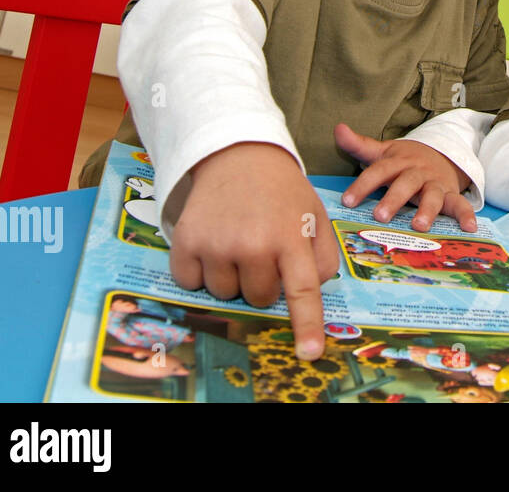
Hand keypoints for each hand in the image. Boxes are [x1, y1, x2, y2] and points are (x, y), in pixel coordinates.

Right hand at [169, 142, 337, 360]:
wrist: (239, 155)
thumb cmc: (283, 191)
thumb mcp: (316, 215)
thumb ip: (323, 256)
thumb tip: (313, 292)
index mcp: (292, 236)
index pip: (302, 290)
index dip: (306, 325)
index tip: (308, 354)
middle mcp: (254, 243)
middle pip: (259, 298)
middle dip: (262, 282)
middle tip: (262, 248)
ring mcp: (217, 244)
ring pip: (225, 294)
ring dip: (231, 277)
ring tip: (237, 241)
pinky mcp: (186, 242)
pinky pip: (191, 284)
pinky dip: (199, 271)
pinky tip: (212, 242)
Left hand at [336, 123, 477, 231]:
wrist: (441, 155)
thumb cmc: (406, 160)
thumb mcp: (384, 151)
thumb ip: (359, 145)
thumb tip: (337, 128)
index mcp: (398, 162)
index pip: (378, 171)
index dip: (362, 185)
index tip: (347, 201)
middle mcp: (417, 172)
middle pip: (405, 183)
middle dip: (393, 199)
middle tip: (380, 216)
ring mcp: (435, 183)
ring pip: (432, 195)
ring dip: (427, 210)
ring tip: (419, 225)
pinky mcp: (450, 194)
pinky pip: (460, 204)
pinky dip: (466, 215)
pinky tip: (469, 227)